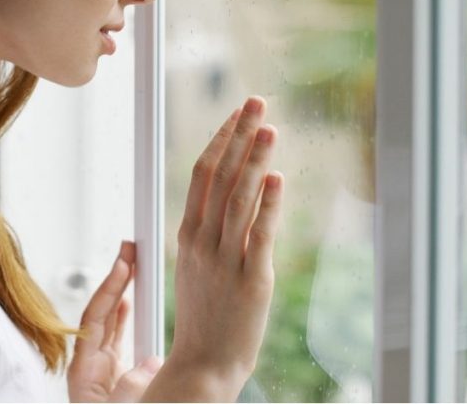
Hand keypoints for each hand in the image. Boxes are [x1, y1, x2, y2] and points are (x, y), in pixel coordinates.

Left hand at [67, 241, 163, 401]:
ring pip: (113, 324)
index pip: (96, 319)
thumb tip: (150, 364)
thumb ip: (131, 388)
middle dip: (117, 280)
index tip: (123, 263)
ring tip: (134, 266)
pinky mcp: (116, 378)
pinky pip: (122, 340)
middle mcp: (91, 368)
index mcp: (84, 375)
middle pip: (103, 314)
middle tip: (130, 251)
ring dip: (124, 294)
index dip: (110, 288)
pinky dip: (130, 318)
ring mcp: (103, 371)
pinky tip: (136, 302)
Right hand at [152, 96, 284, 399]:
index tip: (237, 114)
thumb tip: (227, 195)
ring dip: (254, 159)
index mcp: (189, 235)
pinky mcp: (251, 279)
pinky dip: (268, 205)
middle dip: (239, 135)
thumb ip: (209, 229)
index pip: (203, 175)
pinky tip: (277, 177)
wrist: (204, 364)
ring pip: (238, 198)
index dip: (221, 140)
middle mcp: (203, 241)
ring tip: (270, 127)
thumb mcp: (196, 266)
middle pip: (220, 176)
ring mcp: (226, 260)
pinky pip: (259, 235)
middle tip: (256, 102)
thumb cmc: (205, 316)